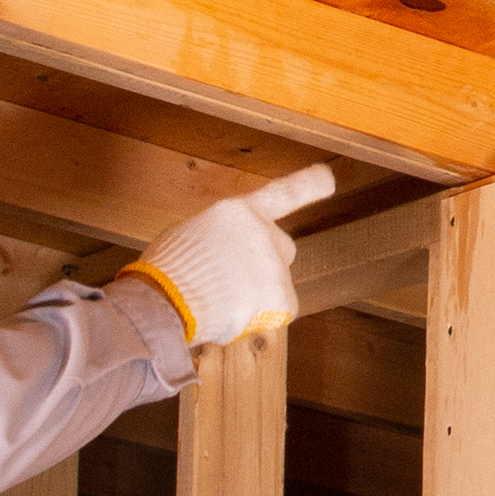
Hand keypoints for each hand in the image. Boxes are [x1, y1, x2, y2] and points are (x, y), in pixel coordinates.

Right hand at [118, 164, 334, 345]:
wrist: (165, 302)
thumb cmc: (166, 270)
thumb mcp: (191, 233)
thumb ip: (222, 236)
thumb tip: (229, 254)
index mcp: (239, 212)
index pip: (285, 193)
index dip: (310, 184)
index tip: (328, 178)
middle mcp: (265, 233)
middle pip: (281, 249)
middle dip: (264, 264)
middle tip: (231, 281)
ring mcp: (276, 266)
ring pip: (276, 283)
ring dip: (257, 294)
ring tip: (220, 302)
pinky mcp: (282, 298)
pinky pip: (278, 310)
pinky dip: (261, 317)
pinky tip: (232, 315)